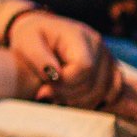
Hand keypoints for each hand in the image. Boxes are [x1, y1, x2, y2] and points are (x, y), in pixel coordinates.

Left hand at [6, 11, 121, 108]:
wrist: (41, 32)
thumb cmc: (31, 36)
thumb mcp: (26, 41)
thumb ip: (39, 57)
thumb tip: (56, 75)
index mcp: (79, 35)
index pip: (84, 67)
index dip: (65, 84)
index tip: (44, 90)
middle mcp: (98, 46)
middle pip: (94, 84)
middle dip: (67, 95)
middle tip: (45, 96)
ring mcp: (107, 59)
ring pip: (101, 93)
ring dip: (76, 102)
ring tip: (54, 98)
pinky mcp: (109, 71)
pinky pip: (107, 95)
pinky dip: (87, 103)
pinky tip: (68, 100)